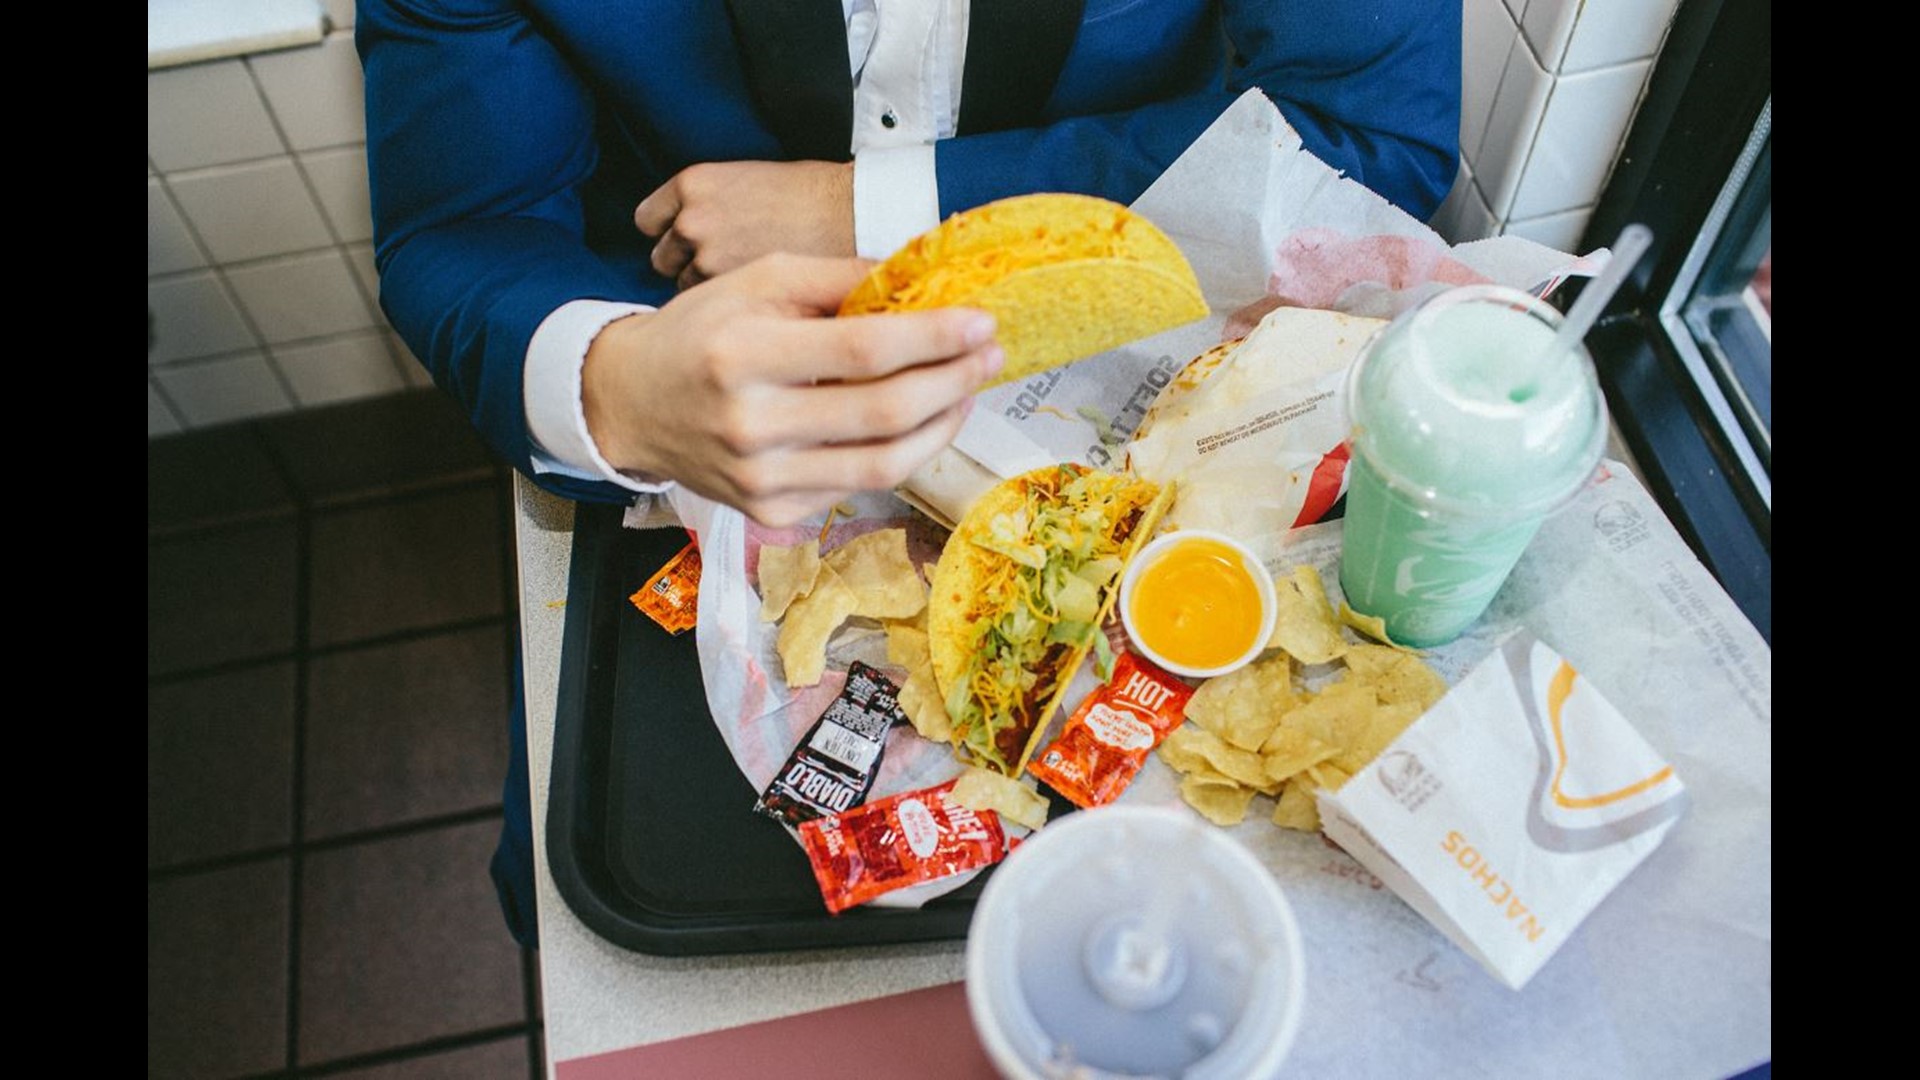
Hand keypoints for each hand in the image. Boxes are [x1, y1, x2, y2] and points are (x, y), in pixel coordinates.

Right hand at [583, 254, 1002, 526]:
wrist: (630, 403)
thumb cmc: (699, 332)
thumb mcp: (755, 281)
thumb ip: (836, 277)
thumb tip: (921, 281)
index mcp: (744, 355)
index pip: (863, 351)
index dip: (933, 338)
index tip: (981, 322)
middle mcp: (751, 424)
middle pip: (884, 413)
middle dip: (953, 381)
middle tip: (990, 356)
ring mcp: (761, 477)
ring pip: (883, 464)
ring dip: (942, 426)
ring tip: (966, 390)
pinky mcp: (770, 510)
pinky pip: (855, 486)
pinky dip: (898, 453)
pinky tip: (917, 423)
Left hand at [635, 161, 854, 289]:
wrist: (854, 213)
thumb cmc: (814, 194)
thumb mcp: (749, 178)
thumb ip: (713, 204)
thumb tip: (698, 231)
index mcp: (693, 184)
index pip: (649, 220)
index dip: (670, 234)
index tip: (690, 243)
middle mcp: (691, 220)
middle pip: (663, 259)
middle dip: (688, 265)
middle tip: (726, 267)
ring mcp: (706, 259)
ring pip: (687, 288)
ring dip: (710, 290)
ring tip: (748, 283)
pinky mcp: (729, 290)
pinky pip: (714, 307)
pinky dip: (730, 305)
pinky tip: (756, 294)